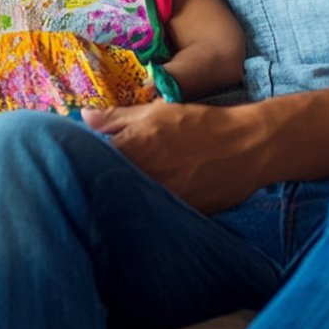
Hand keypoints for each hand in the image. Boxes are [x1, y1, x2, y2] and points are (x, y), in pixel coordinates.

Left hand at [84, 102, 265, 213]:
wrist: (247, 148)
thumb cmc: (200, 124)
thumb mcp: (156, 112)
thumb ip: (117, 117)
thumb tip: (84, 116)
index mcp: (133, 149)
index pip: (90, 159)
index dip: (83, 159)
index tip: (80, 157)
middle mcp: (143, 178)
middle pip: (106, 185)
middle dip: (100, 180)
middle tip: (100, 176)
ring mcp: (160, 200)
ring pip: (127, 203)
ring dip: (122, 197)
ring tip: (124, 190)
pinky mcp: (177, 216)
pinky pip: (152, 215)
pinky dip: (146, 209)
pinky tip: (146, 203)